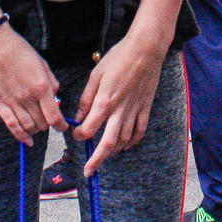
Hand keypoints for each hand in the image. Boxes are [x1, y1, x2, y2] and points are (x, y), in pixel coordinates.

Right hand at [0, 26, 64, 144]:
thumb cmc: (20, 50)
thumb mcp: (42, 63)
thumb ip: (51, 83)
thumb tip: (56, 99)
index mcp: (41, 86)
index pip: (54, 116)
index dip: (61, 126)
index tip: (63, 128)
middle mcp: (28, 97)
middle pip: (42, 124)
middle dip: (47, 125)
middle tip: (47, 120)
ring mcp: (12, 102)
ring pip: (28, 127)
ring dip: (35, 130)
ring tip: (37, 126)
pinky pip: (11, 125)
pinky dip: (21, 136)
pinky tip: (27, 140)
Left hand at [73, 33, 167, 175]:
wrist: (146, 50)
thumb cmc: (119, 57)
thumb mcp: (96, 74)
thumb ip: (87, 97)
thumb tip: (80, 115)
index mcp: (105, 101)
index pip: (89, 128)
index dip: (80, 135)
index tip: (76, 134)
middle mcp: (119, 111)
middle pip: (107, 144)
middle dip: (96, 160)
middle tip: (88, 172)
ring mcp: (134, 111)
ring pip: (123, 141)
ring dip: (112, 151)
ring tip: (104, 155)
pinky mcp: (145, 108)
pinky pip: (140, 131)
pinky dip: (133, 142)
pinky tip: (126, 146)